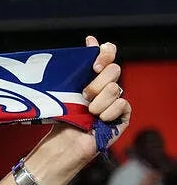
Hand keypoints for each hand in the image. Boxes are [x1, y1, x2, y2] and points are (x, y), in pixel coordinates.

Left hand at [31, 37, 130, 184]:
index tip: (93, 62)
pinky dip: (109, 112)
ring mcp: (115, 100)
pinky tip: (99, 120)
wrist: (62, 145)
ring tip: (88, 112)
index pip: (108, 54)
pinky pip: (123, 104)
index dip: (105, 53)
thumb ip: (79, 66)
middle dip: (97, 82)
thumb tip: (90, 39)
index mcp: (92, 77)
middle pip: (114, 69)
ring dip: (98, 102)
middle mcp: (106, 86)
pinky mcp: (122, 115)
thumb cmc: (62, 117)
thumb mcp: (66, 88)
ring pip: (115, 88)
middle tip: (84, 95)